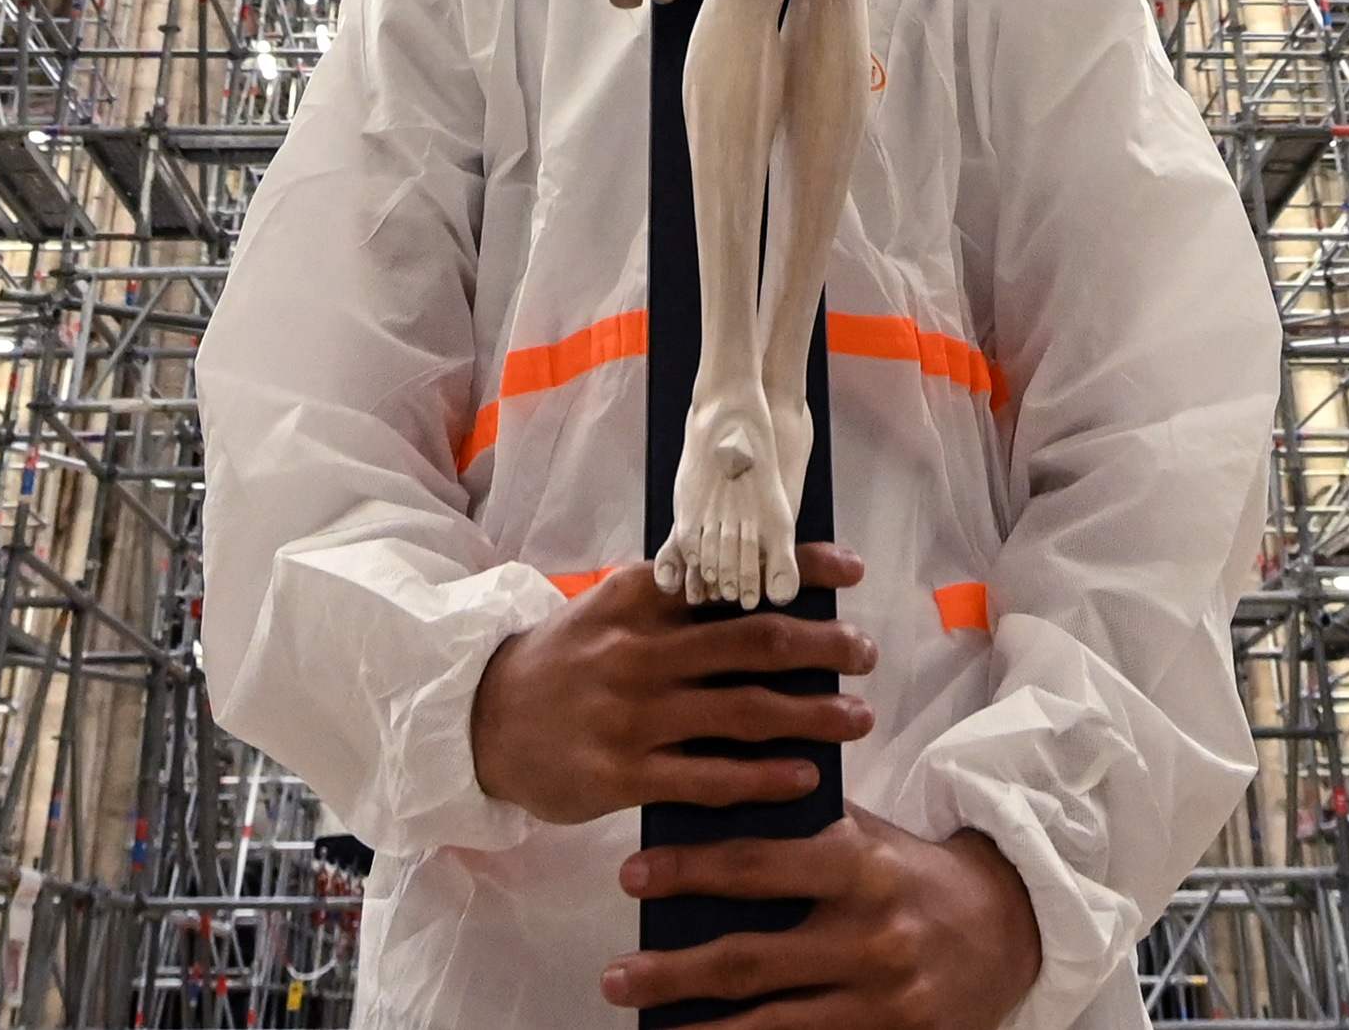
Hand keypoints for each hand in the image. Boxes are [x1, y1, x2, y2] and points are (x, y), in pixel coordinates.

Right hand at [471, 552, 874, 824]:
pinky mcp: (623, 775)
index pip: (736, 576)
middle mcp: (641, 652)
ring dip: (811, 715)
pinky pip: (708, 779)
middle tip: (866, 654)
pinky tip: (803, 777)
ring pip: (743, 713)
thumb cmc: (567, 660)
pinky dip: (763, 778)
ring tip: (857, 718)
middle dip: (823, 648)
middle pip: (754, 645)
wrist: (483, 720)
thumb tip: (763, 592)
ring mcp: (633, 715)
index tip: (853, 572)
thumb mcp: (611, 610)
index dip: (801, 570)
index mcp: (640, 598)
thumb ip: (676, 600)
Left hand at [607, 810, 1043, 1025]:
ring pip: (772, 1026)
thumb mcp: (868, 833)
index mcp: (859, 866)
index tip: (632, 874)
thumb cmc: (915, 874)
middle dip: (672, 971)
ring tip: (645, 1024)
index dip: (688, 870)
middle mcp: (870, 937)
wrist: (1010, 929)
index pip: (757, 865)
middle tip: (615, 974)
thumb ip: (802, 823)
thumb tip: (711, 793)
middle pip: (750, 960)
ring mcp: (882, 1001)